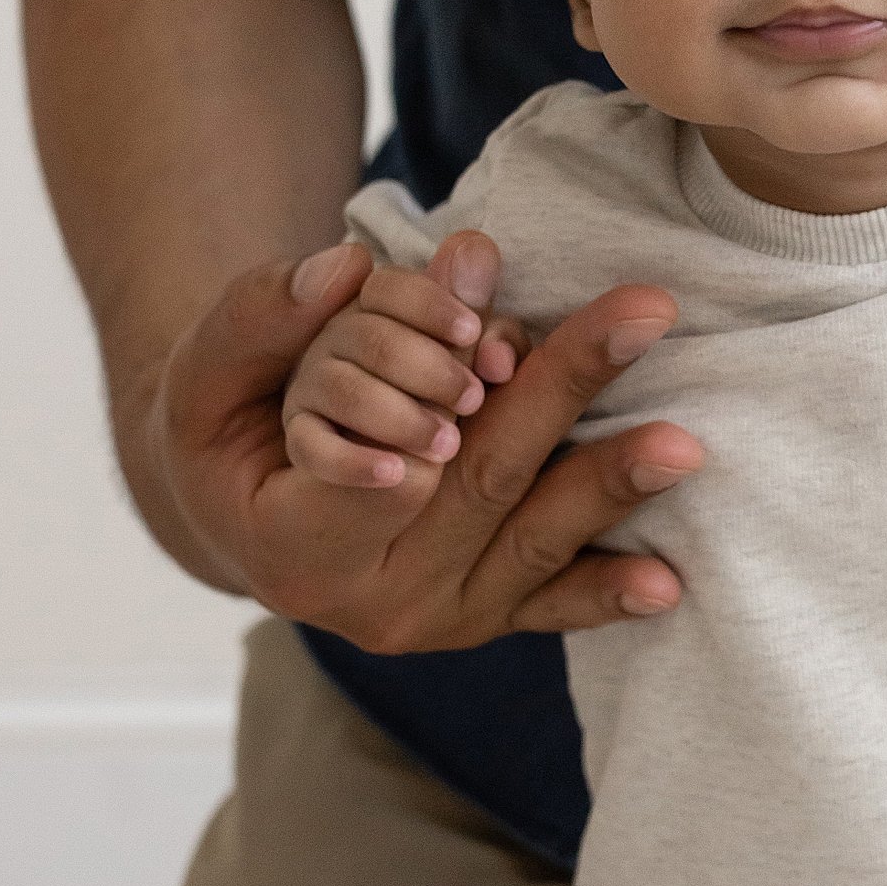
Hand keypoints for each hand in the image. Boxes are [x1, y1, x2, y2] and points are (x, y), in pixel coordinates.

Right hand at [133, 229, 705, 647]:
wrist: (242, 523)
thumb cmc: (223, 433)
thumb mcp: (205, 372)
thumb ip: (264, 316)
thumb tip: (346, 264)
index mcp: (293, 545)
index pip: (378, 473)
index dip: (430, 407)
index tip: (487, 347)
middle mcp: (369, 600)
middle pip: (477, 484)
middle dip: (561, 393)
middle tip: (639, 316)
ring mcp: (434, 620)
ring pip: (529, 542)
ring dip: (608, 484)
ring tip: (680, 441)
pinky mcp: (482, 621)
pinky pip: (550, 606)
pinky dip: (607, 591)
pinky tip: (667, 582)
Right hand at [281, 253, 529, 487]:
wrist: (358, 475)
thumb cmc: (430, 407)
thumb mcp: (466, 361)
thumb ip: (469, 313)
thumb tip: (475, 248)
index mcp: (373, 312)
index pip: (387, 289)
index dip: (431, 303)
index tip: (470, 332)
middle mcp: (335, 345)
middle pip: (370, 337)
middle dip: (429, 367)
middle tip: (472, 399)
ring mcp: (310, 393)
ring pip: (344, 388)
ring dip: (400, 415)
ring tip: (446, 444)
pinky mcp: (300, 441)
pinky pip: (311, 446)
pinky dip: (353, 460)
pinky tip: (396, 473)